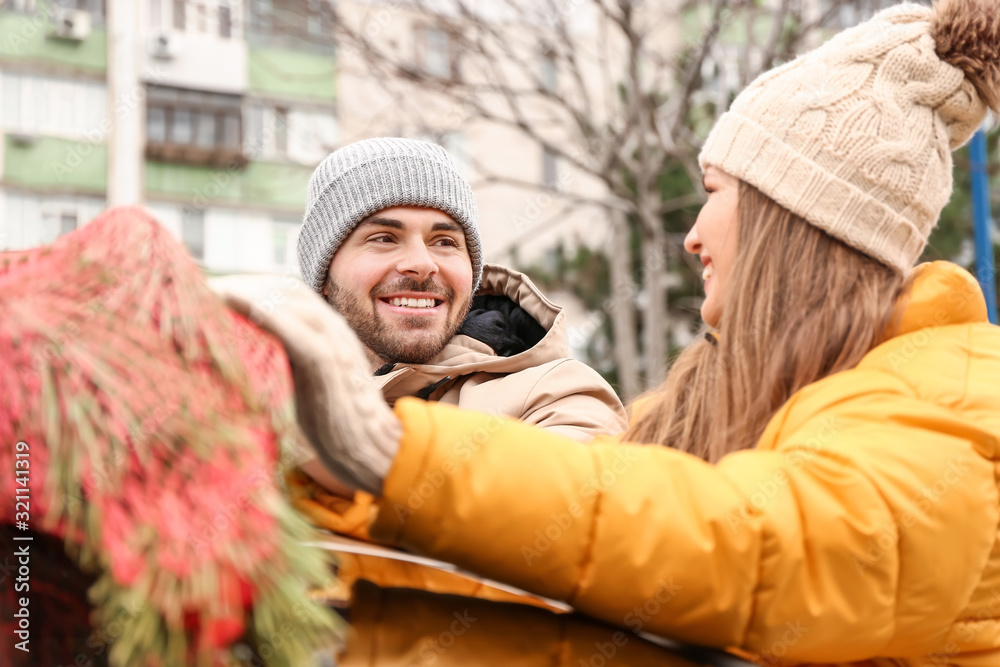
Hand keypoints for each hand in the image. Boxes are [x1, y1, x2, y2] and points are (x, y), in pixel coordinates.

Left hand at [209, 274, 400, 494]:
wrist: (373, 449)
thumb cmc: (334, 423)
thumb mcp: (305, 382)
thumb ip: (285, 361)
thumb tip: (242, 357)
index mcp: (329, 332)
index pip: (288, 292)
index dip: (251, 285)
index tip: (214, 292)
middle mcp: (334, 330)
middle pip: (286, 289)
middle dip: (244, 284)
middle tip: (204, 292)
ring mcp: (334, 344)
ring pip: (292, 303)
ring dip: (249, 293)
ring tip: (213, 297)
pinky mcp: (329, 366)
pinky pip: (299, 333)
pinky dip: (270, 316)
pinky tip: (244, 310)